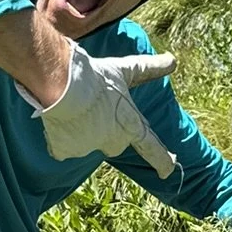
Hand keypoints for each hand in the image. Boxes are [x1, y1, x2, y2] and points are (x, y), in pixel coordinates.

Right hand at [24, 44, 177, 177]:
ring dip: (81, 130)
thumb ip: (149, 69)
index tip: (169, 171)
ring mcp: (88, 148)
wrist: (63, 85)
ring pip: (85, 142)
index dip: (162, 159)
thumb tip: (173, 60)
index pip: (151, 146)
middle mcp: (112, 142)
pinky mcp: (66, 151)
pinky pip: (63, 146)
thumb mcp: (125, 71)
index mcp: (130, 126)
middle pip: (113, 142)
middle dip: (106, 130)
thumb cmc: (96, 78)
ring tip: (73, 107)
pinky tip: (58, 118)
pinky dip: (60, 136)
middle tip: (95, 108)